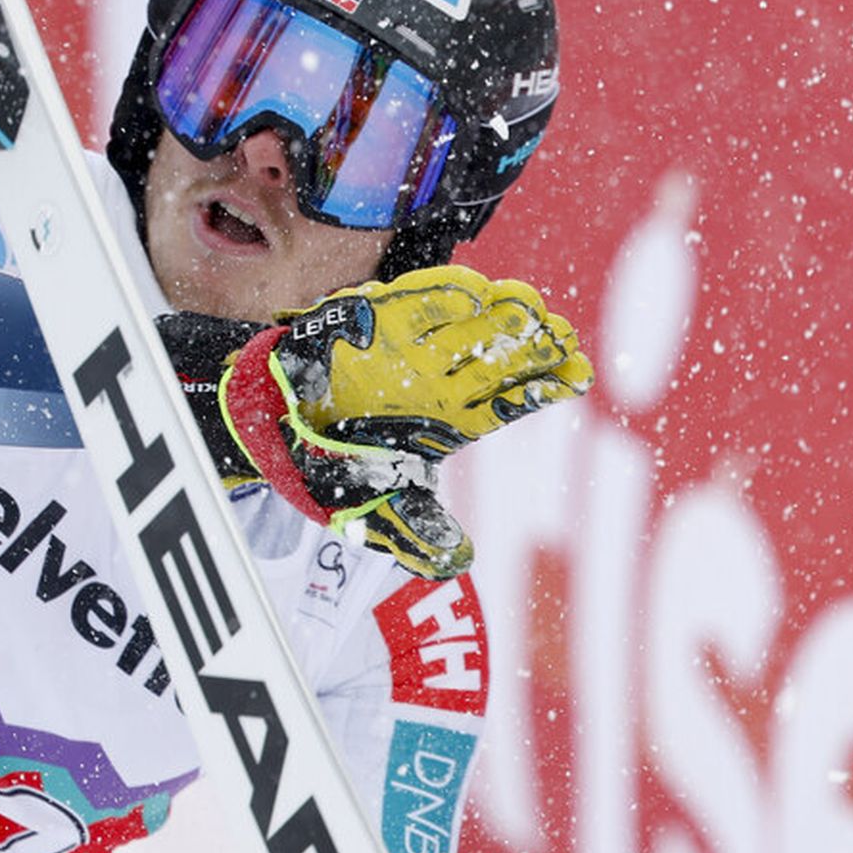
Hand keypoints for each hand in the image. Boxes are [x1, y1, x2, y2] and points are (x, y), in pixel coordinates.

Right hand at [218, 268, 588, 578]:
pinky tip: (474, 289)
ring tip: (529, 307)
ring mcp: (410, 347)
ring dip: (500, 314)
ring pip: (468, 326)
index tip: (578, 372)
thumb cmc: (331, 467)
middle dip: (535, 346)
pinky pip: (414, 303)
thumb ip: (415, 535)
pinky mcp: (376, 318)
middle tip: (562, 334)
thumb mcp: (375, 512)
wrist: (273, 427)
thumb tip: (457, 563)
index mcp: (453, 422)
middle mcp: (440, 381)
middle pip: (500, 359)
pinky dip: (441, 294)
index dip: (545, 386)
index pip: (512, 401)